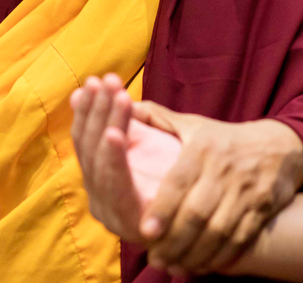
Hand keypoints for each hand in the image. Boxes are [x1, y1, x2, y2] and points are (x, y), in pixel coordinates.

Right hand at [70, 74, 181, 242]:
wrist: (217, 198)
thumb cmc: (182, 165)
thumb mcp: (150, 132)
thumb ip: (122, 115)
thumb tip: (87, 86)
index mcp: (101, 172)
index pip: (86, 135)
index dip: (89, 107)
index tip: (97, 78)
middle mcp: (99, 194)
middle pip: (88, 147)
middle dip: (97, 111)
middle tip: (107, 81)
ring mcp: (110, 212)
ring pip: (98, 163)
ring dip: (106, 125)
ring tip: (117, 98)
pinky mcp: (128, 224)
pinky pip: (114, 188)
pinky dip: (113, 159)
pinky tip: (115, 132)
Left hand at [133, 102, 302, 275]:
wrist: (279, 146)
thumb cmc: (224, 139)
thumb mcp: (194, 124)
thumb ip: (159, 119)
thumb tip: (127, 107)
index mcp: (204, 147)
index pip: (180, 181)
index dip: (163, 208)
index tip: (145, 231)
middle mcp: (225, 170)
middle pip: (198, 212)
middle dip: (174, 240)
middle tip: (155, 259)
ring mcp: (246, 192)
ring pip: (218, 231)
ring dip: (194, 254)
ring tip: (173, 266)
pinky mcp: (262, 210)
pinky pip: (240, 240)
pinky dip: (221, 257)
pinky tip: (202, 266)